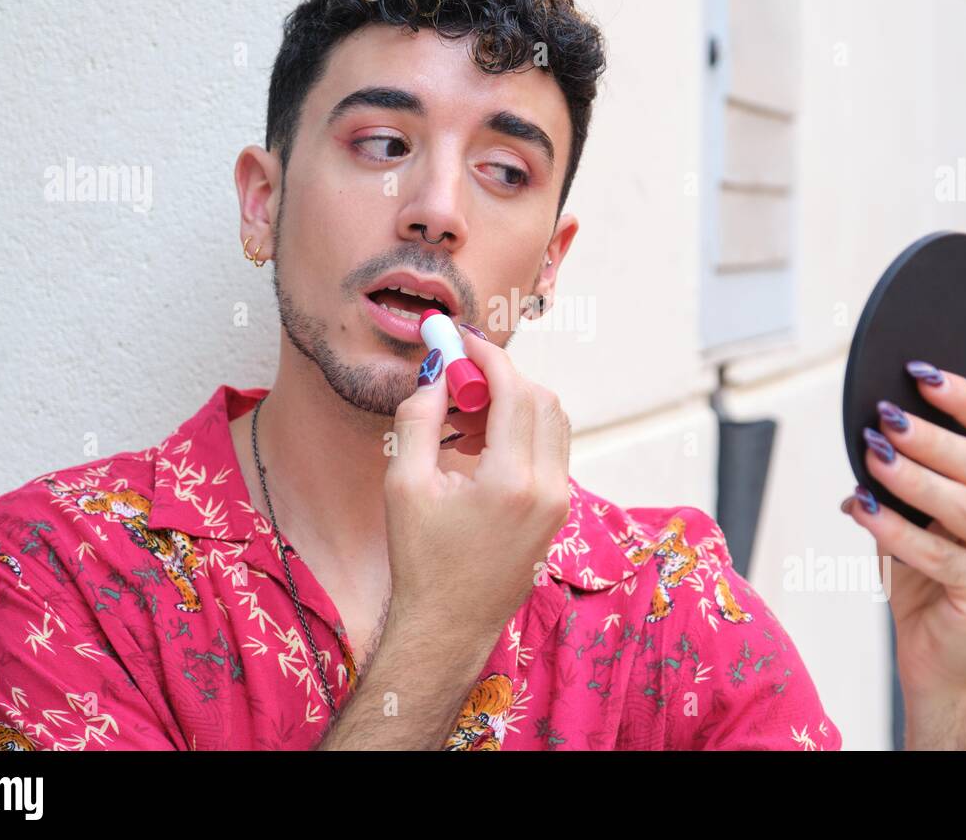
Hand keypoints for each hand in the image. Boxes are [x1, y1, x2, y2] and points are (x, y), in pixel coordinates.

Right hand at [383, 329, 572, 643]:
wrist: (448, 625)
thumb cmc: (420, 560)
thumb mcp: (404, 484)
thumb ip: (421, 418)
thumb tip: (438, 372)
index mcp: (511, 481)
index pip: (515, 391)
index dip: (488, 357)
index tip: (462, 340)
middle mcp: (548, 488)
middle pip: (542, 399)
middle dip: (502, 378)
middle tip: (459, 380)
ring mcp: (560, 502)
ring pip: (553, 421)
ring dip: (515, 403)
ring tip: (464, 418)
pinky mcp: (559, 511)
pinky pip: (552, 449)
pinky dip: (523, 431)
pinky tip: (480, 446)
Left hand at [839, 361, 965, 711]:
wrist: (938, 657)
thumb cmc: (926, 579)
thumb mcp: (913, 515)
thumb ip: (902, 476)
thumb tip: (869, 434)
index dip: (963, 397)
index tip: (920, 373)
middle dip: (927, 436)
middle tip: (883, 418)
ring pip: (963, 506)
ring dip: (912, 477)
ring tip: (871, 456)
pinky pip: (938, 553)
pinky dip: (895, 528)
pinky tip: (862, 507)